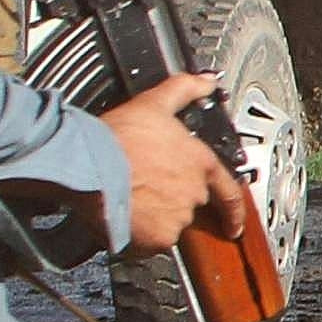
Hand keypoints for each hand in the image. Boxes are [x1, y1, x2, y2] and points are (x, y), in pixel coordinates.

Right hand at [102, 71, 252, 255]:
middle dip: (170, 198)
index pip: (228, 192)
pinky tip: (124, 213)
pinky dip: (138, 233)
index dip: (233, 211)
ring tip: (130, 195)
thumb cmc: (116, 138)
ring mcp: (176, 217)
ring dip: (153, 215)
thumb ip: (185, 90)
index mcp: (200, 163)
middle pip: (189, 204)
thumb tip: (206, 81)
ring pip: (169, 223)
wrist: (86, 165)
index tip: (234, 224)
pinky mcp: (155, 238)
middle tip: (145, 186)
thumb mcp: (154, 103)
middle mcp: (193, 193)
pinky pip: (150, 241)